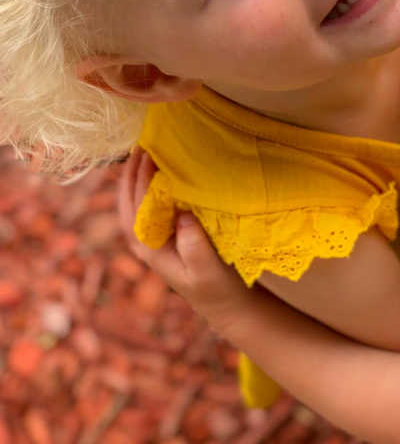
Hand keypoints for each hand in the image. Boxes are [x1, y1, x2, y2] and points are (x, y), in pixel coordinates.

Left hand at [117, 149, 252, 336]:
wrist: (226, 304)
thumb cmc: (216, 288)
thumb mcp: (206, 269)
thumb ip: (193, 244)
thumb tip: (182, 215)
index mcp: (147, 246)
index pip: (136, 204)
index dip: (140, 176)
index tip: (150, 151)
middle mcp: (144, 238)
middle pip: (129, 197)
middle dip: (134, 169)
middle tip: (144, 139)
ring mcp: (154, 234)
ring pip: (137, 198)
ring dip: (141, 173)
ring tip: (150, 146)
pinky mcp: (168, 230)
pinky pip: (153, 201)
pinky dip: (154, 182)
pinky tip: (167, 167)